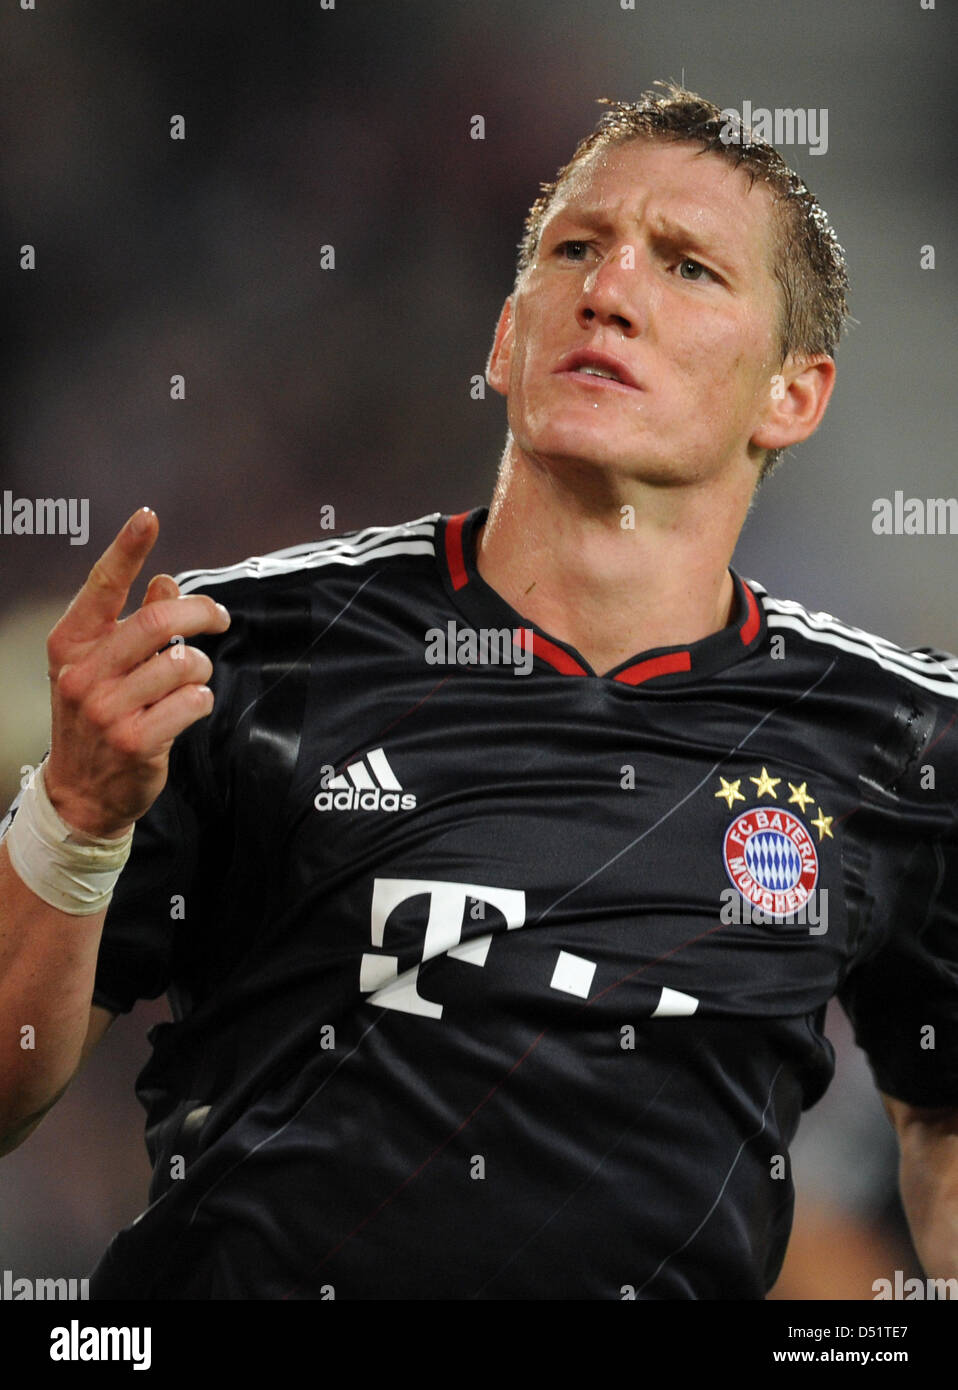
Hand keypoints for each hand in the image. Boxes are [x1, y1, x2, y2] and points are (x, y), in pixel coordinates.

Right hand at [43, 508, 230, 838]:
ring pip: (184, 662)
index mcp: (71, 644)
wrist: (81, 792)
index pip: (102, 585)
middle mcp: (86, 673)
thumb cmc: (96, 719)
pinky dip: (201, 700)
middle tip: (220, 617)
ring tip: (191, 681)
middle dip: (202, 612)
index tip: (148, 517)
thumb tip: (167, 583)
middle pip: (159, 621)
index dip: (127, 548)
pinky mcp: (137, 740)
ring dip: (201, 668)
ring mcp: (108, 709)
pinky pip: (194, 700)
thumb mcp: (101, 668)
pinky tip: (188, 708)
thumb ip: (132, 624)